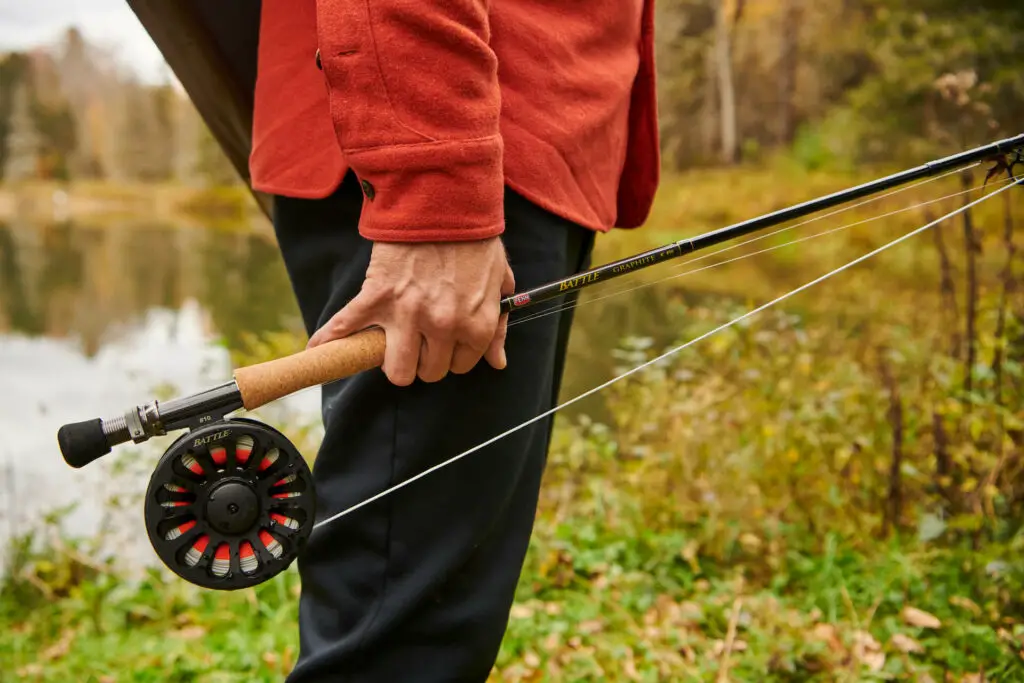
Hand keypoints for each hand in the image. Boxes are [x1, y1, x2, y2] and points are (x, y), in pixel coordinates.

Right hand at [307, 237, 514, 385]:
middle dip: (423, 359)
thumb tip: (497, 362)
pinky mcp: (376, 296)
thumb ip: (497, 326)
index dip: (451, 356)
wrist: (444, 200)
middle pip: (426, 373)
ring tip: (392, 343)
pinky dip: (329, 340)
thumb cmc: (473, 239)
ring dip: (392, 360)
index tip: (444, 343)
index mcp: (475, 325)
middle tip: (419, 339)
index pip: (459, 366)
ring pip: (395, 369)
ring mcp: (408, 314)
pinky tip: (318, 348)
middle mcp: (443, 326)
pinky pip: (347, 328)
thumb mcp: (498, 281)